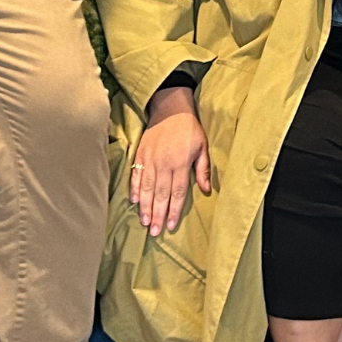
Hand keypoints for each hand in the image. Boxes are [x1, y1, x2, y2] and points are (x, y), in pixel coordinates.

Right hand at [132, 88, 211, 232]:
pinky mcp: (140, 155)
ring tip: (144, 222)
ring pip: (146, 188)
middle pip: (161, 194)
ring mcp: (150, 160)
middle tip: (155, 232)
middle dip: (158, 215)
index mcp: (180, 163)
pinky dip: (134, 189)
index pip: (177, 192)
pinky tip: (134, 202)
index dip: (174, 210)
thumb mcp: (202, 147)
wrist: (170, 109)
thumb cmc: (189, 129)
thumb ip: (203, 169)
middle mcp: (164, 164)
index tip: (171, 226)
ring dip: (145, 207)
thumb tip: (207, 190)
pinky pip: (136, 175)